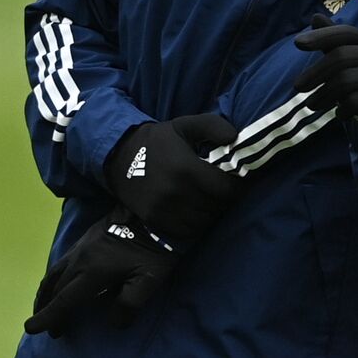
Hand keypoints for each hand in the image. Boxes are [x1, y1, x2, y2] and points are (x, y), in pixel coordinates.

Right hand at [24, 208, 176, 337]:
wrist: (159, 210)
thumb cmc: (157, 248)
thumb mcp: (149, 280)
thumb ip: (128, 305)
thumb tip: (113, 324)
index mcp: (93, 273)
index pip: (64, 300)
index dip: (48, 317)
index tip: (31, 329)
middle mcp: (81, 259)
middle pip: (56, 288)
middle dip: (49, 309)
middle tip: (52, 328)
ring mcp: (82, 245)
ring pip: (55, 272)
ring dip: (47, 291)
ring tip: (45, 305)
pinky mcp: (88, 235)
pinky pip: (63, 260)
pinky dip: (55, 275)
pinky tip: (62, 279)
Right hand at [105, 113, 240, 241]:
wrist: (120, 155)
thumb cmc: (159, 139)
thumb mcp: (187, 124)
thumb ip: (214, 126)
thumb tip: (235, 138)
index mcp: (186, 169)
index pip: (226, 190)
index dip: (237, 188)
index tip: (237, 182)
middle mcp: (175, 193)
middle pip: (216, 207)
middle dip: (225, 200)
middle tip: (224, 191)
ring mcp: (163, 209)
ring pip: (203, 222)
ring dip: (211, 213)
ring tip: (211, 201)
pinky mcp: (154, 220)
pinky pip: (186, 232)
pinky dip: (196, 225)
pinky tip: (196, 211)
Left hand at [293, 14, 357, 130]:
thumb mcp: (350, 58)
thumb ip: (333, 41)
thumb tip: (315, 16)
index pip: (345, 32)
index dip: (321, 35)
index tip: (298, 43)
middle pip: (340, 57)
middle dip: (314, 73)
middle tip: (298, 87)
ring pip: (344, 81)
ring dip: (323, 95)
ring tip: (312, 104)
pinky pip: (354, 102)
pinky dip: (342, 110)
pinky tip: (340, 114)